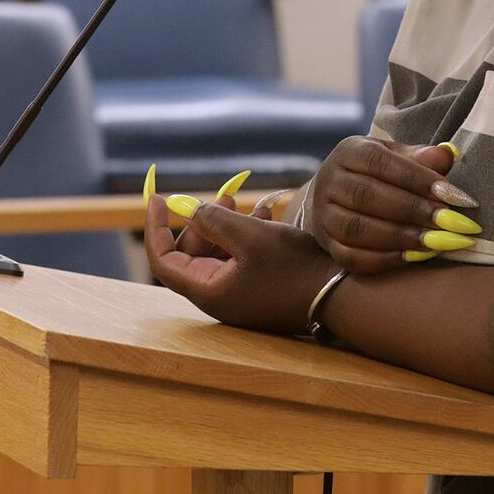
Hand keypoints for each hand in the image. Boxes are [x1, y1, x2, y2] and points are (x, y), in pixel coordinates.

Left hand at [146, 193, 334, 333]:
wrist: (338, 294)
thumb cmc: (294, 268)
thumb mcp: (252, 236)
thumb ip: (216, 221)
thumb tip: (189, 209)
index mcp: (208, 291)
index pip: (163, 260)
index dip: (156, 228)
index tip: (158, 199)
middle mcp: (218, 296)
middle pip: (191, 254)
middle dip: (203, 222)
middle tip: (224, 197)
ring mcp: (239, 294)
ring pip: (218, 254)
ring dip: (228, 226)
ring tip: (250, 206)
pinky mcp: (257, 288)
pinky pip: (239, 259)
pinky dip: (245, 237)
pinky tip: (264, 218)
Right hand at [304, 137, 480, 274]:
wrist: (336, 196)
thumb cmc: (378, 173)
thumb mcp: (397, 156)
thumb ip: (421, 157)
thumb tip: (448, 155)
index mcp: (350, 152)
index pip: (382, 163)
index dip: (419, 179)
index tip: (454, 195)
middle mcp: (330, 181)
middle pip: (368, 196)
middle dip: (414, 211)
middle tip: (451, 222)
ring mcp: (323, 215)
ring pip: (357, 230)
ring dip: (401, 237)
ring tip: (437, 242)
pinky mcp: (326, 244)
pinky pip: (350, 257)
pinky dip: (384, 260)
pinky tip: (415, 257)